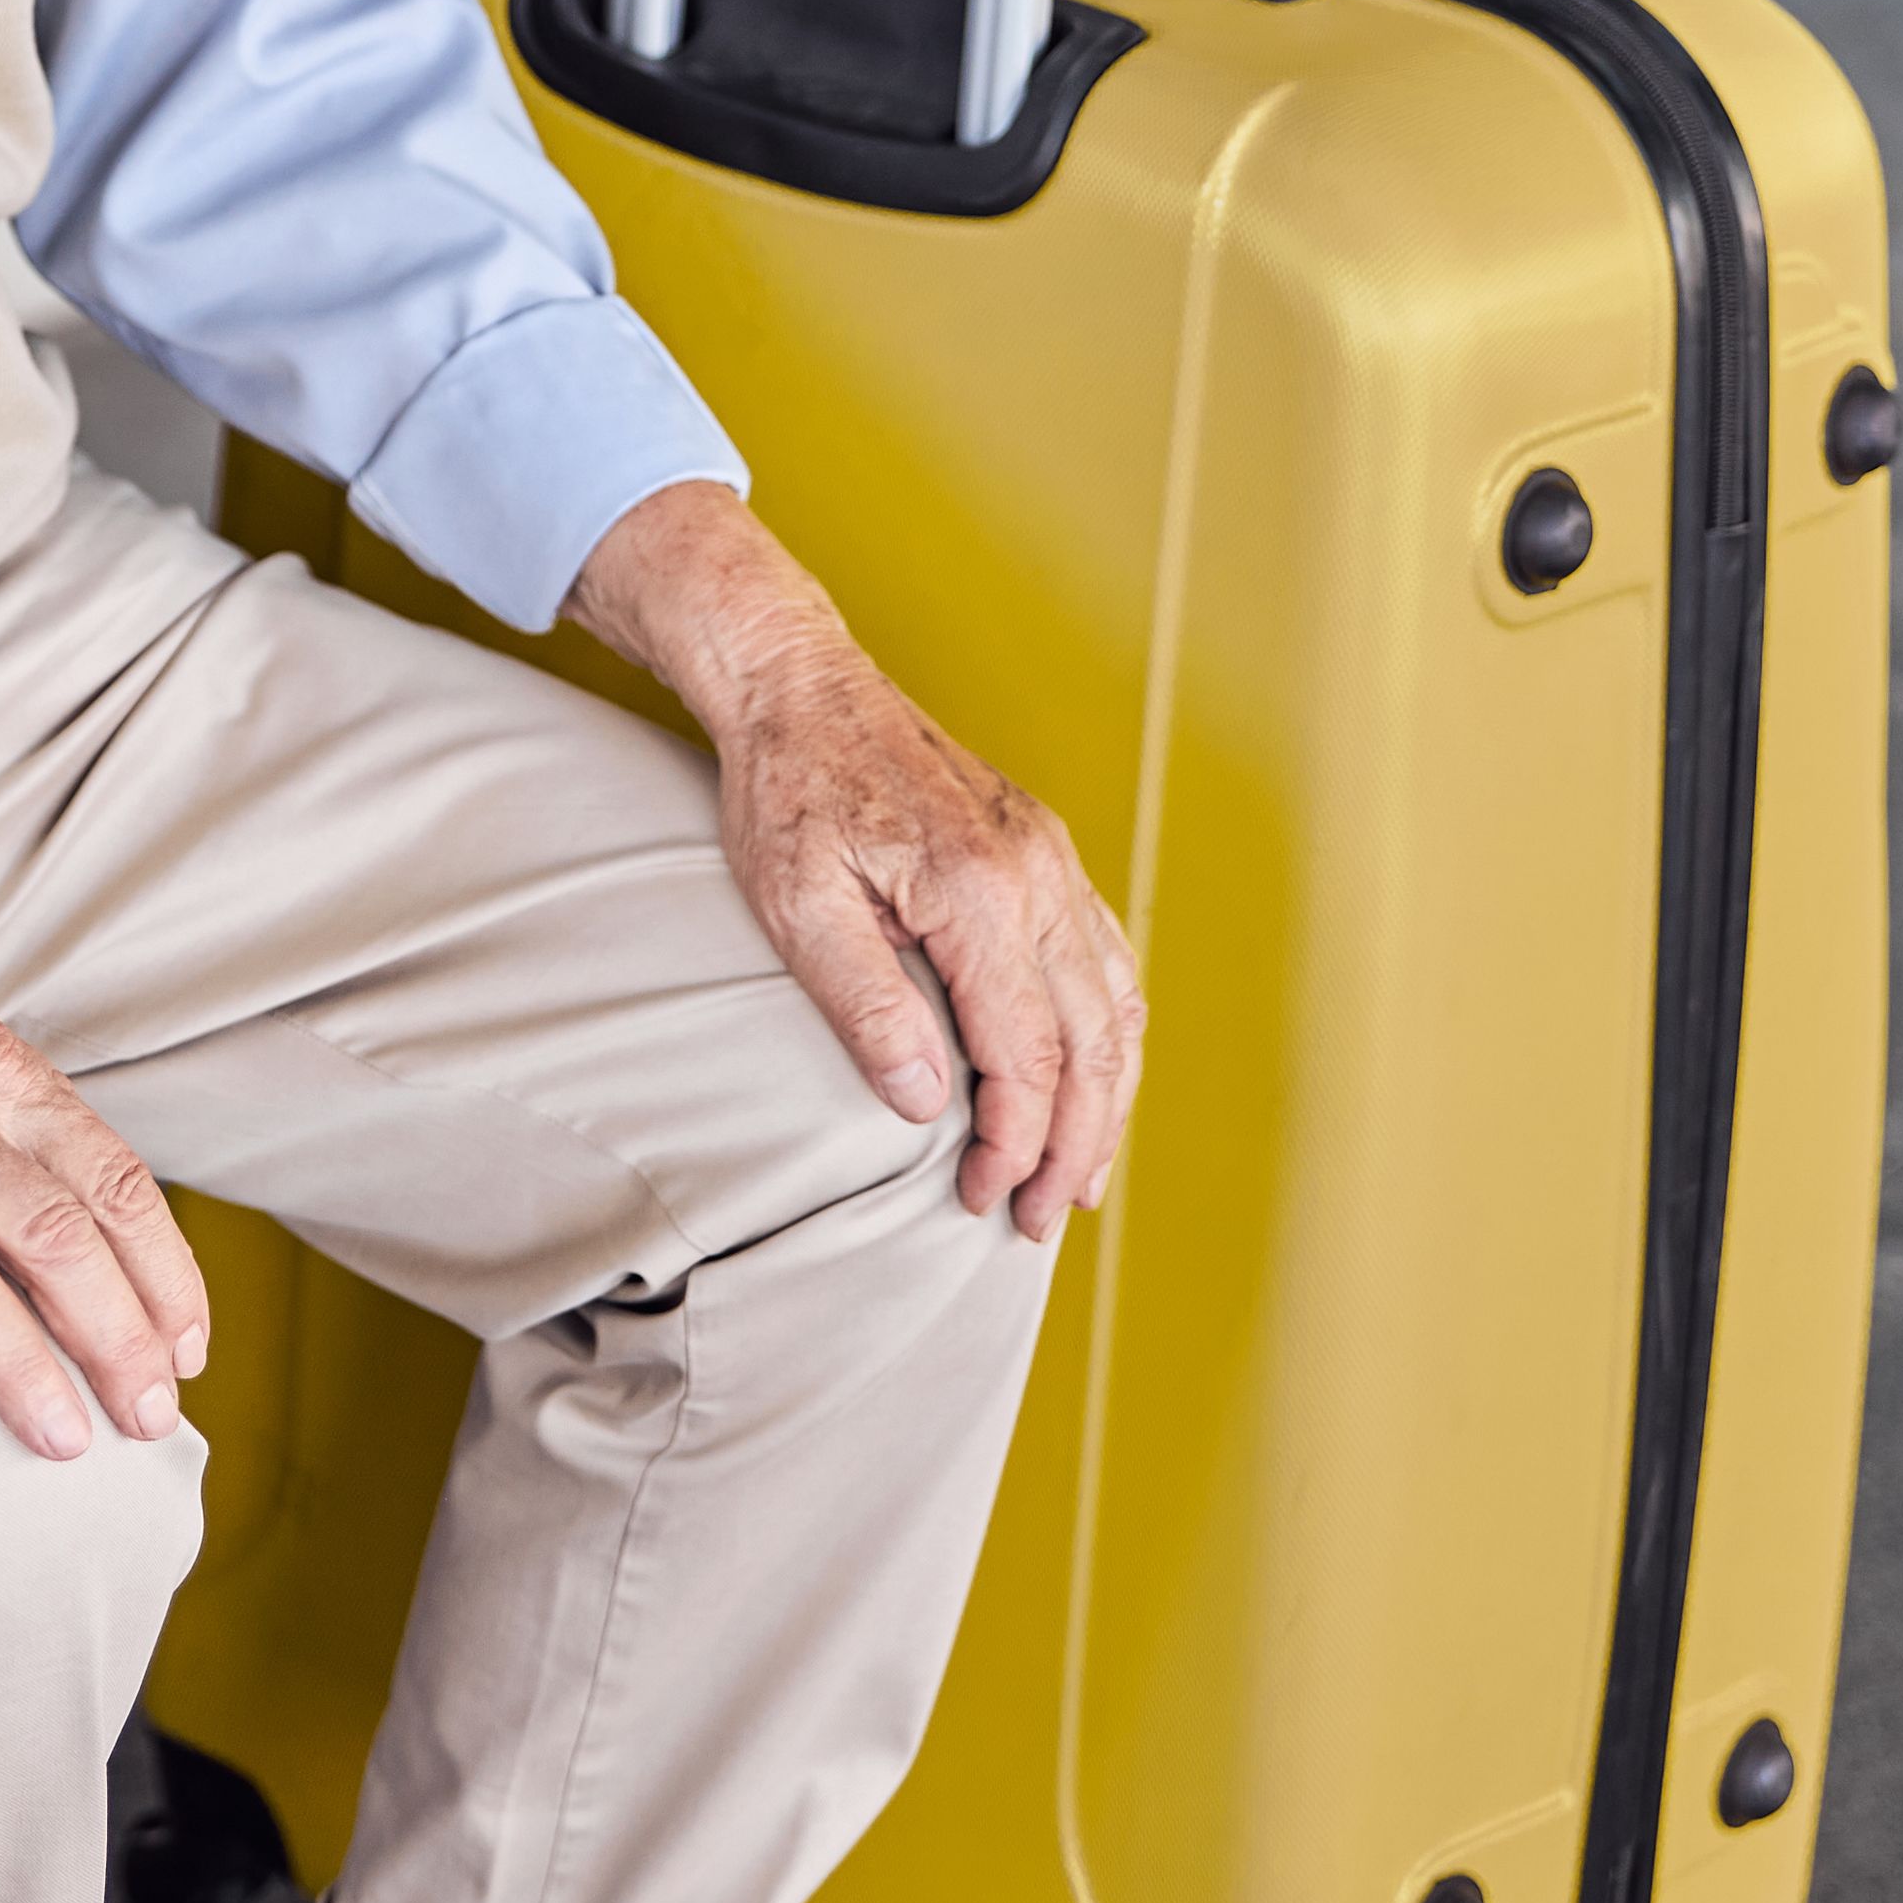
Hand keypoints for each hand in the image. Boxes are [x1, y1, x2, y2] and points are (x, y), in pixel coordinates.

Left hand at [570, 480, 1143, 1239]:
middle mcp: (1037, 875)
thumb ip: (868, 1006)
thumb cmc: (786, 791)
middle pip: (1091, 1042)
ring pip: (1116, 1004)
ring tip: (1080, 1175)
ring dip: (1108, 1099)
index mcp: (978, 892)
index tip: (980, 1200)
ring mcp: (1052, 859)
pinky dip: (1111, 1032)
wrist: (800, 684)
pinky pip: (1105, 958)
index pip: (1024, 1055)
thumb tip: (929, 1105)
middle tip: (1037, 1218)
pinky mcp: (1046, 850)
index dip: (1013, 1142)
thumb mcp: (799, 906)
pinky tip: (1093, 1077)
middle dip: (1075, 1144)